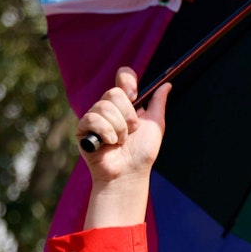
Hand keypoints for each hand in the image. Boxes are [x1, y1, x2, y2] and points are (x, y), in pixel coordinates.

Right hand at [76, 67, 169, 183]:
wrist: (130, 173)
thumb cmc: (141, 153)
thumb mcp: (155, 125)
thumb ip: (158, 103)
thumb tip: (166, 84)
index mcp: (126, 104)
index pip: (122, 78)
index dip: (127, 80)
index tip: (135, 94)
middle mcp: (109, 108)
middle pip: (114, 92)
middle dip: (128, 115)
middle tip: (132, 130)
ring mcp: (95, 118)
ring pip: (104, 107)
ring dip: (119, 128)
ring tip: (120, 142)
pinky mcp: (83, 129)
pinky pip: (92, 119)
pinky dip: (106, 133)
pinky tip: (109, 144)